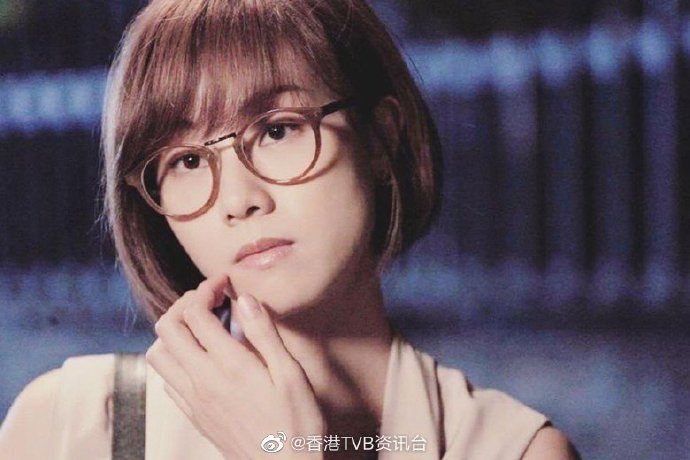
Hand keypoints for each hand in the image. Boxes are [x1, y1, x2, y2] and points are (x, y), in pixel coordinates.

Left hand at [146, 275, 325, 458]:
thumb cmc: (296, 424)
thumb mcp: (291, 375)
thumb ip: (264, 334)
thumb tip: (244, 299)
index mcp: (229, 365)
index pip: (195, 314)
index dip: (206, 289)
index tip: (224, 283)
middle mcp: (202, 380)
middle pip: (167, 328)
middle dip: (185, 304)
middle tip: (210, 300)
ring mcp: (193, 400)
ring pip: (158, 354)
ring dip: (173, 332)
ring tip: (201, 326)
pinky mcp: (194, 415)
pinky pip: (166, 380)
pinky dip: (175, 359)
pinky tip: (201, 359)